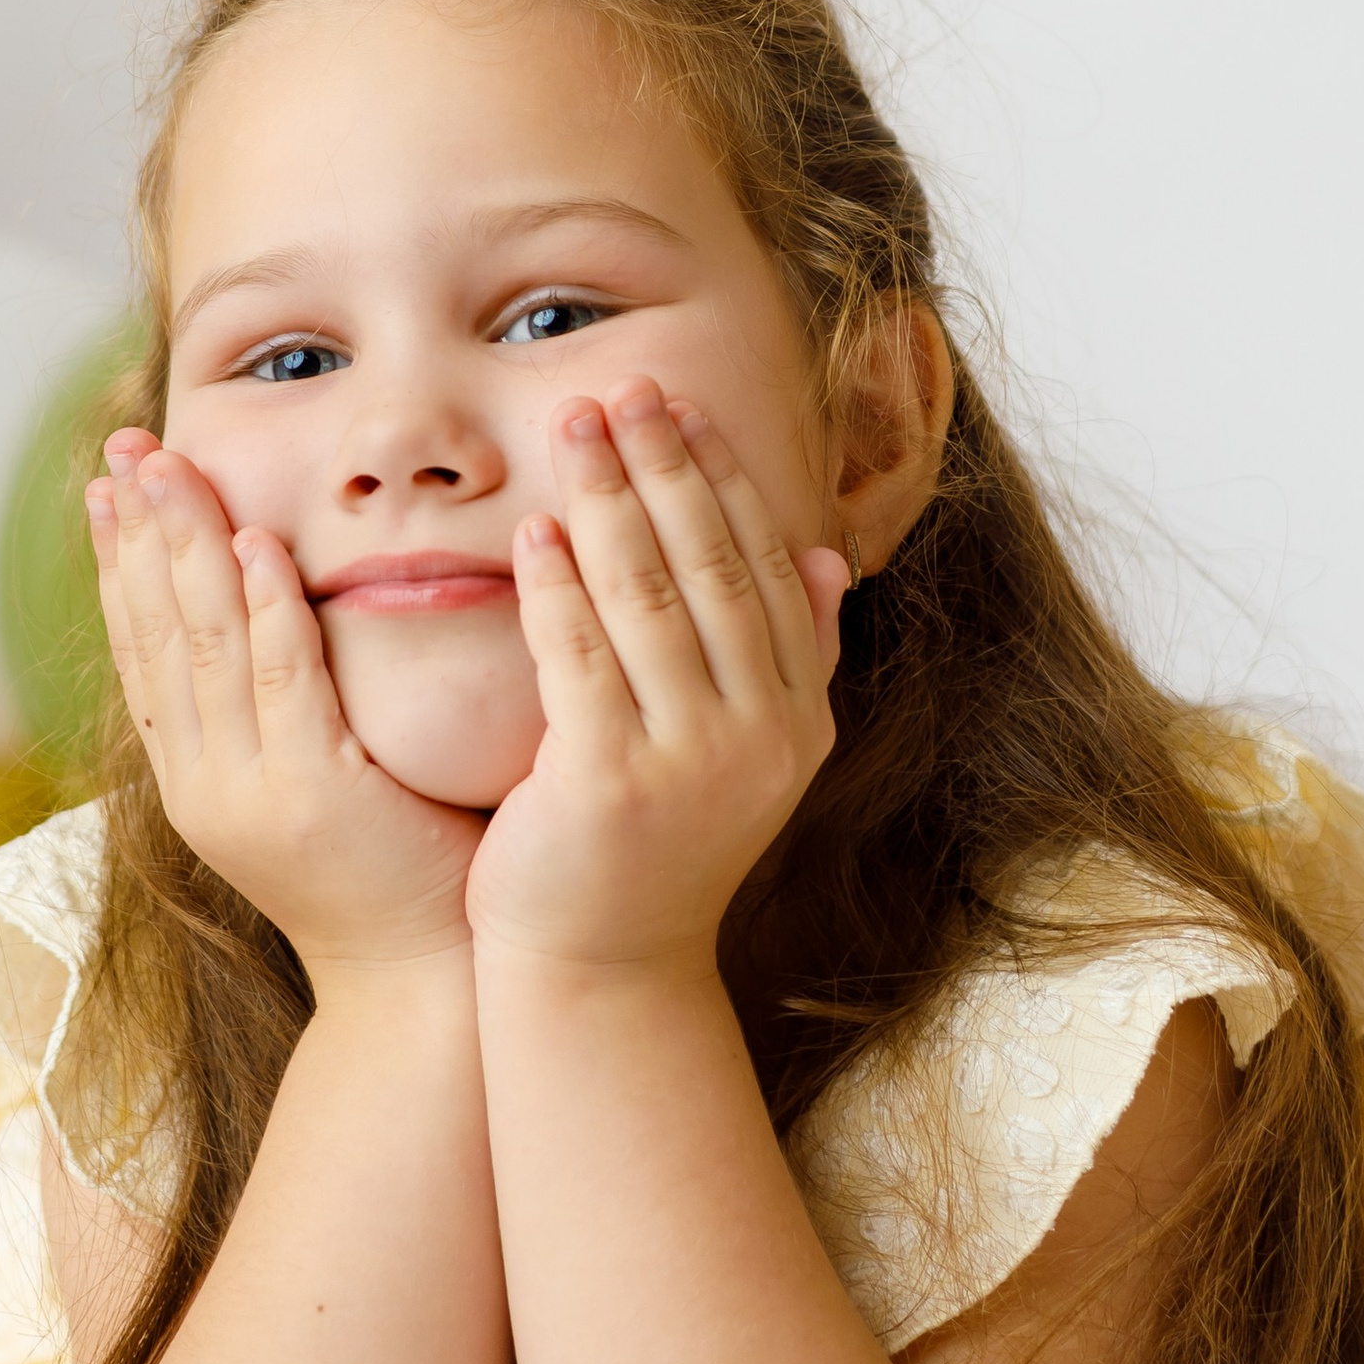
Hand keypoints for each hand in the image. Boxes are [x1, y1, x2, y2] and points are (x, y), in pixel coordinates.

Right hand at [91, 437, 484, 978]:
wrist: (425, 984)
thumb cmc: (392, 873)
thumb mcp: (313, 781)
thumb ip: (287, 705)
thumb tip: (279, 604)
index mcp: (198, 778)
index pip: (143, 649)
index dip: (121, 562)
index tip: (106, 485)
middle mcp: (205, 782)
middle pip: (156, 633)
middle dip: (137, 532)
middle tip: (122, 447)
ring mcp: (251, 792)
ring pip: (205, 645)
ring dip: (184, 548)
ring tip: (169, 469)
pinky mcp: (314, 796)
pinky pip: (283, 681)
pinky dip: (266, 609)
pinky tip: (252, 545)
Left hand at [463, 381, 848, 980]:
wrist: (603, 976)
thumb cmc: (655, 851)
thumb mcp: (743, 755)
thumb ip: (789, 658)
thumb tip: (829, 560)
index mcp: (797, 718)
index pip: (764, 567)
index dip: (722, 478)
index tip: (680, 406)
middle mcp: (761, 736)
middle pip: (710, 565)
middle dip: (662, 464)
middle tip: (620, 387)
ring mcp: (692, 762)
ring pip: (647, 596)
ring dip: (607, 499)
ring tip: (571, 428)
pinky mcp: (611, 784)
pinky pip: (581, 657)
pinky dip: (558, 586)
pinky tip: (535, 531)